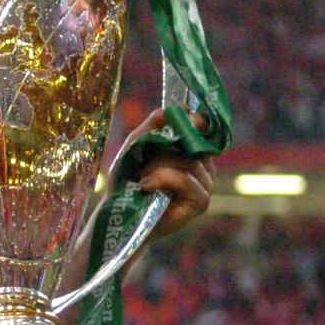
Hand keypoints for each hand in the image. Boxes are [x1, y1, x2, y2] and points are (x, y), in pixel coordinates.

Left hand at [121, 108, 215, 240]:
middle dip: (164, 149)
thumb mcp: (137, 147)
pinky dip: (163, 179)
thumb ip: (154, 126)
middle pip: (193, 144)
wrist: (119, 217)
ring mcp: (205, 185)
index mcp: (192, 152)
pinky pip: (186, 179)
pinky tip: (146, 186)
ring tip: (142, 178)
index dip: (194, 121)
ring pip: (188, 161)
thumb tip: (179, 107)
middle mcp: (204, 168)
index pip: (203, 129)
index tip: (182, 117)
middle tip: (144, 164)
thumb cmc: (128, 182)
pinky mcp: (200, 202)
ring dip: (159, 166)